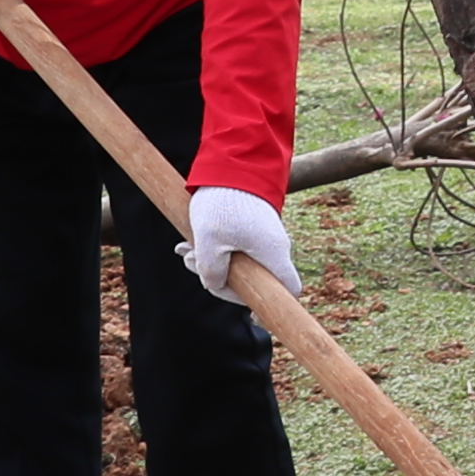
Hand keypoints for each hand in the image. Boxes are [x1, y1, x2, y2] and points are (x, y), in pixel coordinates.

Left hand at [185, 187, 298, 303]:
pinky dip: (214, 248)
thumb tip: (215, 285)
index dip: (273, 307)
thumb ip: (211, 272)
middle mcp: (274, 248)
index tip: (251, 314)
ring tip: (185, 250)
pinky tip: (190, 242)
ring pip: (241, 263)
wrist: (232, 161)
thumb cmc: (224, 202)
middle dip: (220, 280)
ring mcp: (264, 237)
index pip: (289, 291)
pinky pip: (236, 247)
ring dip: (211, 262)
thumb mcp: (209, 242)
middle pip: (255, 281)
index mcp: (273, 254)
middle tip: (192, 264)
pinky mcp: (252, 227)